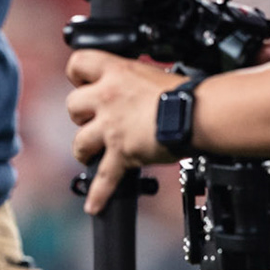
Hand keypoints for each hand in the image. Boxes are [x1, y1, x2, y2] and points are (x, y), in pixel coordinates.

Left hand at [64, 50, 183, 213]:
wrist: (197, 114)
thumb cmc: (185, 94)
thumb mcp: (151, 75)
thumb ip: (132, 81)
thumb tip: (134, 87)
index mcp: (115, 72)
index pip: (78, 63)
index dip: (78, 76)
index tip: (82, 84)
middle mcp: (107, 97)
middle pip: (72, 106)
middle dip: (82, 116)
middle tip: (95, 121)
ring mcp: (111, 126)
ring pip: (79, 142)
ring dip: (84, 150)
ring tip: (92, 153)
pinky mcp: (121, 152)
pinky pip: (104, 177)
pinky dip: (99, 194)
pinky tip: (94, 205)